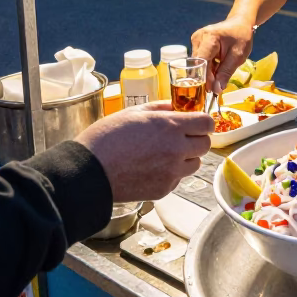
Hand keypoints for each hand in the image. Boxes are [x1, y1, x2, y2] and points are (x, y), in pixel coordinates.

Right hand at [77, 102, 212, 201]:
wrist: (89, 170)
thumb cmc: (107, 138)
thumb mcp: (134, 112)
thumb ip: (161, 108)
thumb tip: (176, 107)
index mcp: (171, 126)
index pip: (207, 123)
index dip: (202, 122)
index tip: (194, 122)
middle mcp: (176, 150)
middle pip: (206, 144)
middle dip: (196, 139)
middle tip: (180, 137)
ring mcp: (172, 172)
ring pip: (195, 164)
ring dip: (187, 157)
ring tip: (164, 154)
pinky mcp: (164, 189)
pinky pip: (178, 178)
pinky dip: (172, 173)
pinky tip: (152, 167)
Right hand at [191, 17, 254, 92]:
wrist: (239, 23)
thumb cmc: (241, 37)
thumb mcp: (238, 56)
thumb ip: (226, 73)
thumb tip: (216, 90)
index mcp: (209, 38)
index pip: (201, 62)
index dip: (205, 78)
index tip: (212, 91)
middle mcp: (198, 38)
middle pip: (197, 64)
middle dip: (206, 77)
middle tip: (217, 88)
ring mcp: (195, 40)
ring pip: (197, 64)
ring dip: (207, 72)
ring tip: (220, 74)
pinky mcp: (196, 43)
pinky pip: (199, 60)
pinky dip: (208, 67)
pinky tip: (217, 67)